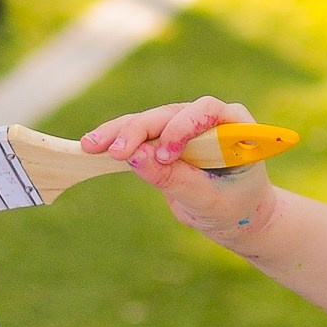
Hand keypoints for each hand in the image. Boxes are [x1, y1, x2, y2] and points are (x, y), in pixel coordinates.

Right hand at [81, 96, 277, 244]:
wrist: (235, 215)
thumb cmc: (233, 208)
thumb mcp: (208, 201)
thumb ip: (175, 179)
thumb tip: (135, 157)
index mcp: (235, 126)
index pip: (206, 110)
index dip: (182, 127)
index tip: (165, 155)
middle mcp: (210, 118)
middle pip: (169, 113)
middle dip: (140, 130)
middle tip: (115, 151)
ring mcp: (185, 125)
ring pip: (148, 121)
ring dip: (119, 132)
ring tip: (91, 145)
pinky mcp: (164, 137)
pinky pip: (138, 134)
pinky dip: (116, 140)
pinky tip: (92, 146)